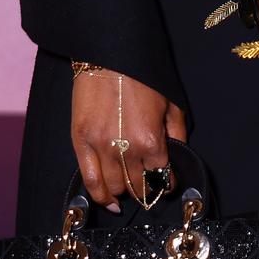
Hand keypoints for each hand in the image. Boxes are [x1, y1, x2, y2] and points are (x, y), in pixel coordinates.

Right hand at [69, 67, 186, 207]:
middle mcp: (126, 149)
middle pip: (137, 185)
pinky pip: (89, 179)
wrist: (108, 57)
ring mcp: (100, 148)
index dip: (166, 184)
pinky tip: (107, 201)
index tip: (166, 184)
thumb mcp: (172, 103)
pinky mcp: (79, 142)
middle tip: (148, 190)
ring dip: (123, 193)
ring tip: (128, 193)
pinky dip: (98, 195)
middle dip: (145, 191)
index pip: (161, 176)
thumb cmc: (143, 77)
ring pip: (113, 186)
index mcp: (152, 141)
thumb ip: (177, 133)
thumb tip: (179, 155)